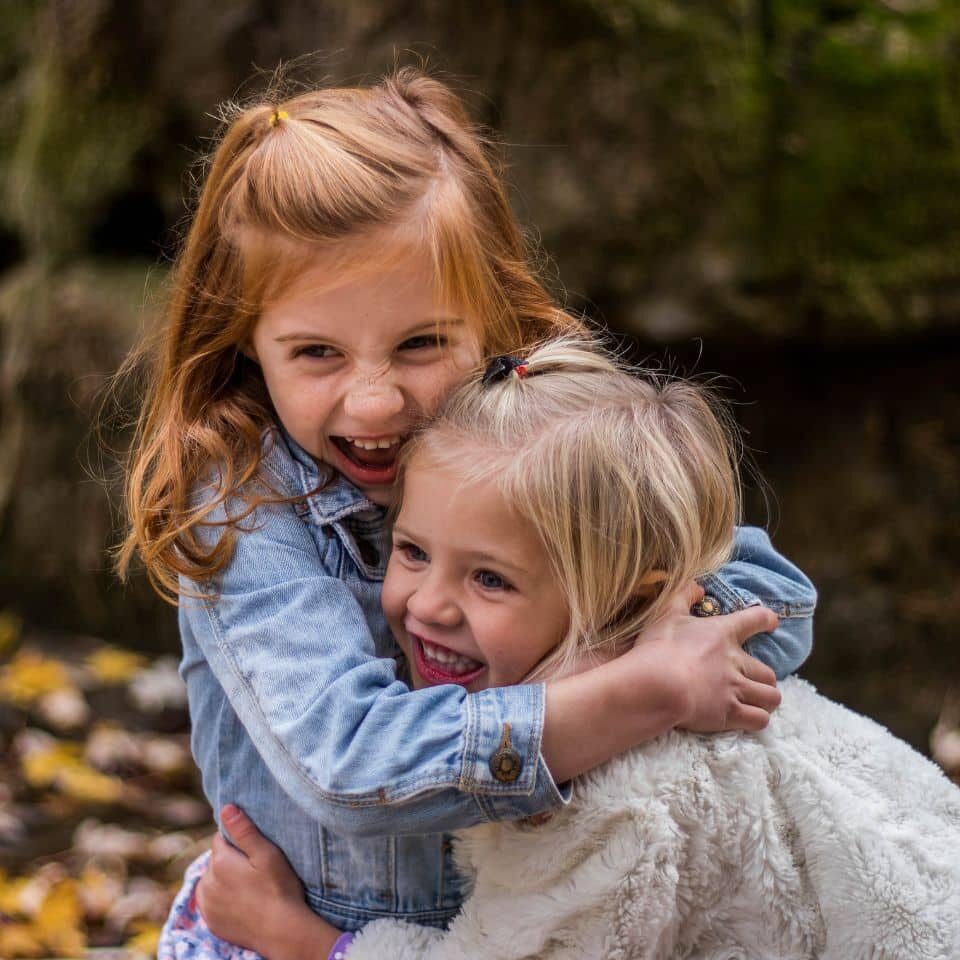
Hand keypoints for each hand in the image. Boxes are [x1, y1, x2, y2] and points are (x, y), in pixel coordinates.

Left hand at [197, 805, 341, 959]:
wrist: (281, 931)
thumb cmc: (278, 888)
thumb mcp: (266, 853)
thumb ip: (244, 830)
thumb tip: (226, 807)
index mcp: (220, 862)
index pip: (220, 839)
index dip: (237, 840)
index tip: (253, 849)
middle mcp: (207, 882)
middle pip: (215, 860)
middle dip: (230, 859)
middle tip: (254, 869)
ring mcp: (207, 905)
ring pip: (211, 880)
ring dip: (222, 879)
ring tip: (248, 886)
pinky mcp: (211, 922)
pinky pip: (210, 901)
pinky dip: (220, 898)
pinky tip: (240, 901)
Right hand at [636, 582, 781, 732]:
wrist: (657, 685)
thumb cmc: (659, 647)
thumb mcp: (666, 613)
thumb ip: (683, 595)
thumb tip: (698, 586)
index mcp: (722, 633)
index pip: (755, 620)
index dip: (766, 619)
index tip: (772, 622)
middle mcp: (735, 661)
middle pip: (768, 672)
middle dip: (764, 678)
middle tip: (753, 681)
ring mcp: (735, 689)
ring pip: (771, 697)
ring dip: (766, 700)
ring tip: (758, 702)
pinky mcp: (730, 714)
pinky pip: (759, 720)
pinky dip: (758, 719)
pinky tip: (750, 719)